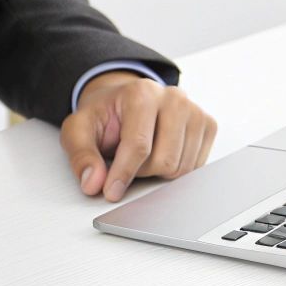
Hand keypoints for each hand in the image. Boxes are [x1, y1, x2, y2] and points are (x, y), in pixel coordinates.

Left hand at [61, 72, 218, 201]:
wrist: (124, 102)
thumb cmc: (105, 117)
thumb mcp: (78, 131)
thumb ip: (81, 156)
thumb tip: (94, 182)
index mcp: (141, 93)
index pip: (139, 145)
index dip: (123, 174)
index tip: (111, 192)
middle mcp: (173, 98)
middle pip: (165, 161)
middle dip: (141, 172)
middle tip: (126, 161)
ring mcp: (195, 110)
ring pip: (182, 167)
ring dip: (158, 172)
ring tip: (144, 156)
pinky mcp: (208, 124)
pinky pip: (196, 166)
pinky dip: (176, 168)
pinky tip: (162, 153)